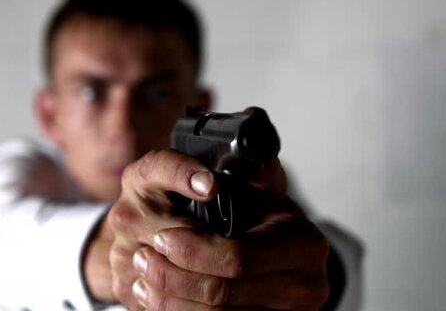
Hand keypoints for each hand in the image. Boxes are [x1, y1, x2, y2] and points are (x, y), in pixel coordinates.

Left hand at [89, 149, 329, 309]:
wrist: (291, 264)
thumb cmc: (269, 221)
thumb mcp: (267, 192)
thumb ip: (256, 174)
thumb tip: (251, 150)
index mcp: (304, 245)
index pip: (237, 258)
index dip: (193, 250)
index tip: (162, 235)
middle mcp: (303, 286)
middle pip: (221, 293)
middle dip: (173, 275)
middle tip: (142, 256)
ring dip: (169, 298)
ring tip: (141, 276)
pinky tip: (155, 298)